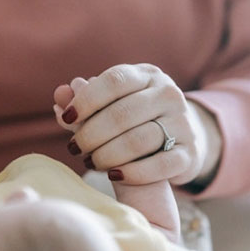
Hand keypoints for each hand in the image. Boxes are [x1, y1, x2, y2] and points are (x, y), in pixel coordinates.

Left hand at [53, 64, 219, 185]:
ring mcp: (183, 123)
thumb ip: (82, 102)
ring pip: (138, 141)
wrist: (179, 139)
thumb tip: (60, 94)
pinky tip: (114, 175)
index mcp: (147, 75)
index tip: (67, 118)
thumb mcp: (109, 104)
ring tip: (91, 162)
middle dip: (91, 134)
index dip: (87, 99)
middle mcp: (169, 94)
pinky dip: (132, 173)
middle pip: (122, 114)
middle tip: (74, 148)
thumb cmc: (132, 119)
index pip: (115, 80)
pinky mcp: (189, 153)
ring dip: (106, 155)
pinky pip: (160, 165)